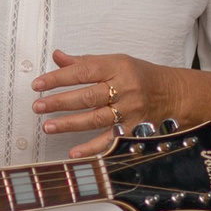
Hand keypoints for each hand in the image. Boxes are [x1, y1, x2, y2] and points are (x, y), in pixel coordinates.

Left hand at [33, 50, 185, 157]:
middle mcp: (124, 89)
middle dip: (60, 102)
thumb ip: (84, 62)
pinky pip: (110, 140)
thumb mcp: (115, 62)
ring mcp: (130, 111)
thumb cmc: (139, 75)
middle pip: (88, 96)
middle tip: (38, 106)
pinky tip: (74, 153)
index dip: (58, 78)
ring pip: (96, 119)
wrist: (172, 93)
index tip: (37, 85)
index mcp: (117, 67)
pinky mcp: (134, 129)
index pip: (83, 72)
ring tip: (47, 126)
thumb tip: (57, 57)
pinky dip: (91, 148)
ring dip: (70, 124)